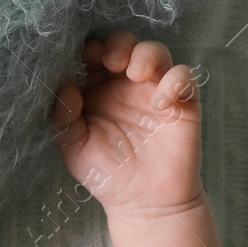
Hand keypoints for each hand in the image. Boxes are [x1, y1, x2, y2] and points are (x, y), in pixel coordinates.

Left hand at [49, 30, 203, 219]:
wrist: (144, 202)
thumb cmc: (105, 173)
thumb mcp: (73, 147)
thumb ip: (63, 117)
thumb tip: (64, 87)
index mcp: (96, 89)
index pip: (93, 54)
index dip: (88, 50)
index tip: (83, 59)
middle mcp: (125, 85)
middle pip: (125, 44)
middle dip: (118, 44)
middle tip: (110, 61)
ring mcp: (154, 91)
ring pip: (156, 52)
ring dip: (145, 54)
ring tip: (135, 74)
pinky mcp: (182, 103)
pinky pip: (184, 77)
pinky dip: (174, 81)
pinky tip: (160, 104)